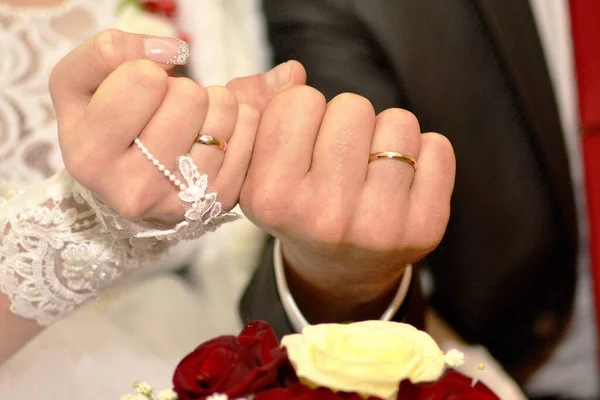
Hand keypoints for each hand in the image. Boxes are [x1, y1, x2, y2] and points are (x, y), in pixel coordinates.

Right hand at [51, 30, 305, 224]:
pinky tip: (211, 130)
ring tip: (189, 118)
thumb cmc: (101, 127)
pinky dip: (237, 117)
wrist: (124, 185)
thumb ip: (107, 52)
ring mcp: (181, 200)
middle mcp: (134, 189)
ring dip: (211, 101)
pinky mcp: (219, 200)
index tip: (138, 90)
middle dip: (180, 88)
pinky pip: (248, 129)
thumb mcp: (77, 85)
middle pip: (189, 96)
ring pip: (222, 111)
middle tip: (167, 107)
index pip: (144, 78)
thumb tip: (174, 52)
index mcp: (91, 157)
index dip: (144, 70)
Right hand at [239, 86, 455, 322]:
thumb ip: (258, 106)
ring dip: (385, 135)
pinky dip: (422, 154)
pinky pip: (437, 148)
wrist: (339, 270)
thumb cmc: (298, 205)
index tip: (303, 147)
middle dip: (346, 122)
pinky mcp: (424, 228)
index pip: (299, 101)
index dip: (303, 114)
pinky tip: (401, 183)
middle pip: (352, 106)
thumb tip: (294, 72)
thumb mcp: (257, 165)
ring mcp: (378, 226)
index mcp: (272, 198)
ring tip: (370, 169)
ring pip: (398, 122)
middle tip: (340, 159)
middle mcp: (324, 217)